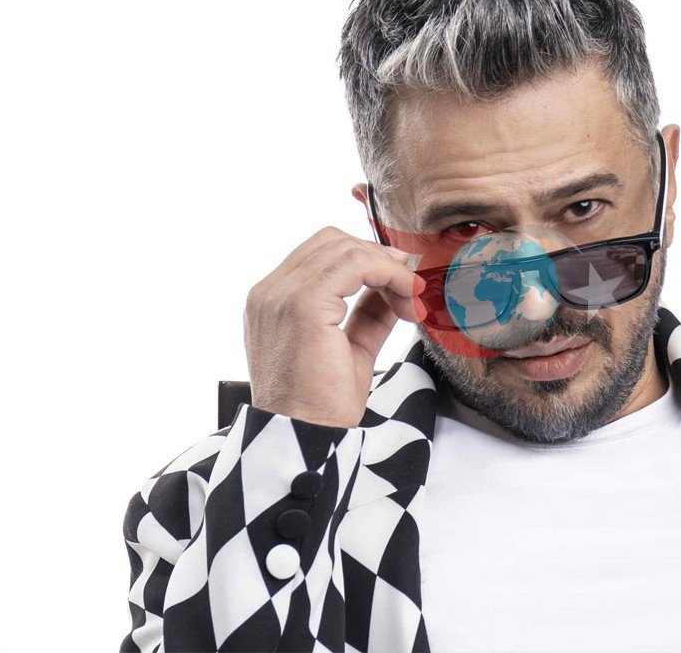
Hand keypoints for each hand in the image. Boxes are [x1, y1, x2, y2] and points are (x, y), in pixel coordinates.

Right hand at [243, 226, 424, 426]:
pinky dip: (388, 271)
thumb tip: (396, 289)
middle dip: (377, 256)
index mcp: (273, 302)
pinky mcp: (303, 304)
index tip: (400, 281)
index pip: (320, 255)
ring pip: (344, 247)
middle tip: (409, 284)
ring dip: (388, 266)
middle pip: (331, 242)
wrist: (305, 439)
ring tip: (411, 295)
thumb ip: (368, 313)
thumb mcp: (352, 348)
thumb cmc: (323, 406)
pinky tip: (405, 294)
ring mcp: (282, 295)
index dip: (366, 260)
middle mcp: (270, 293)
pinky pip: (354, 264)